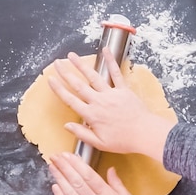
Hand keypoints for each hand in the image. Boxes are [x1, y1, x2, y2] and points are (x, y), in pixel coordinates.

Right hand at [48, 48, 173, 161]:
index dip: (59, 89)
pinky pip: (116, 73)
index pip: (70, 100)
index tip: (51, 80)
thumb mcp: (99, 143)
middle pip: (78, 85)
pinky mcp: (123, 90)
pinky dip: (110, 61)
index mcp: (91, 115)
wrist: (144, 134)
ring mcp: (111, 94)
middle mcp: (99, 101)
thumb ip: (82, 134)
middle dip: (66, 73)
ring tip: (72, 56)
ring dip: (81, 65)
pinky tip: (105, 50)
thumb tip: (67, 125)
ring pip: (93, 76)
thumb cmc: (123, 141)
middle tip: (57, 63)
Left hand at [49, 152, 147, 194]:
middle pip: (77, 181)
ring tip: (52, 167)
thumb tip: (110, 169)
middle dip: (65, 167)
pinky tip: (55, 186)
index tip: (68, 155)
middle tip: (56, 156)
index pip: (89, 176)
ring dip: (59, 178)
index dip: (77, 164)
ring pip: (70, 192)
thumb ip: (118, 184)